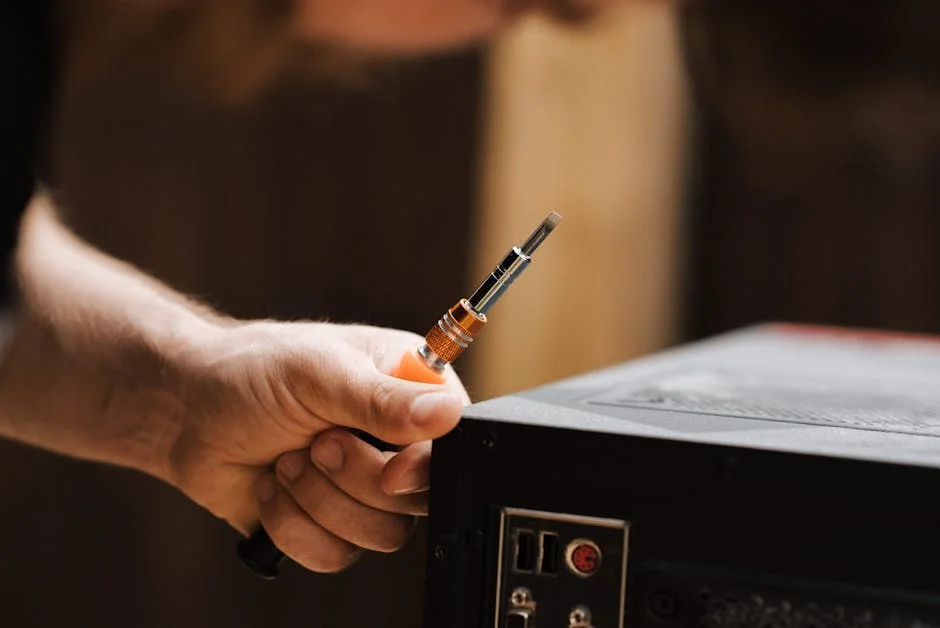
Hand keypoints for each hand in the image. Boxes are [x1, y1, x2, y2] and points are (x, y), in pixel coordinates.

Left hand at [167, 320, 468, 572]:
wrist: (189, 413)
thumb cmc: (252, 373)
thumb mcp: (320, 373)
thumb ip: (384, 399)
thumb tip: (447, 413)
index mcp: (409, 388)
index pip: (452, 442)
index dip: (425, 466)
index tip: (391, 469)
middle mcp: (395, 440)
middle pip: (420, 498)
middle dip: (356, 479)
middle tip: (316, 443)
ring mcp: (365, 486)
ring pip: (383, 535)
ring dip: (321, 501)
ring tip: (288, 461)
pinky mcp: (332, 523)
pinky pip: (338, 555)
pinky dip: (296, 526)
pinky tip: (274, 488)